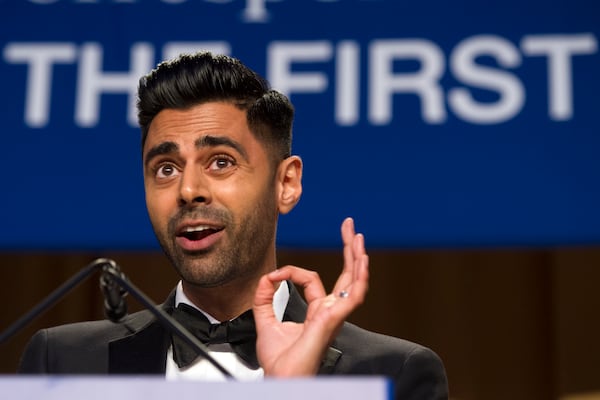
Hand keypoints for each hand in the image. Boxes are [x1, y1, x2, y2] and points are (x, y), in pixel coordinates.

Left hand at [252, 217, 368, 375]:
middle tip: (351, 227)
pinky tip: (362, 262)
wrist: (282, 381)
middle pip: (345, 276)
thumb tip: (266, 277)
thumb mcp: (265, 323)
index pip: (312, 280)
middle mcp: (329, 312)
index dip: (291, 272)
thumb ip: (264, 298)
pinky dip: (359, 279)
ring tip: (359, 237)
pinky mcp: (332, 321)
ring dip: (358, 258)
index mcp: (317, 313)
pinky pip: (352, 298)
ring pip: (354, 283)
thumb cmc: (280, 364)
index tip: (273, 275)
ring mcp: (334, 316)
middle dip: (348, 249)